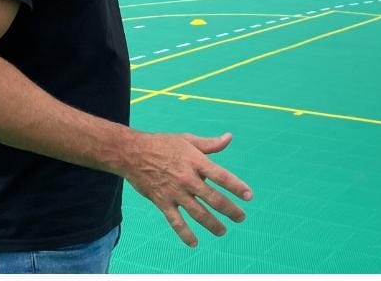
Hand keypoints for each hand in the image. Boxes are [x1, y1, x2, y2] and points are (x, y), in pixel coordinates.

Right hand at [122, 131, 251, 246]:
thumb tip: (229, 138)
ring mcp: (175, 192)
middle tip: (241, 217)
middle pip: (213, 198)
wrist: (132, 153)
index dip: (236, 186)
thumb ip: (210, 144)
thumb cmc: (162, 144)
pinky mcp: (162, 202)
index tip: (248, 196)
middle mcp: (188, 179)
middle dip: (230, 210)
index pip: (221, 176)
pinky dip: (185, 233)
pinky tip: (194, 243)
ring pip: (198, 213)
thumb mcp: (187, 139)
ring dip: (212, 224)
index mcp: (196, 162)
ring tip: (222, 231)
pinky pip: (176, 221)